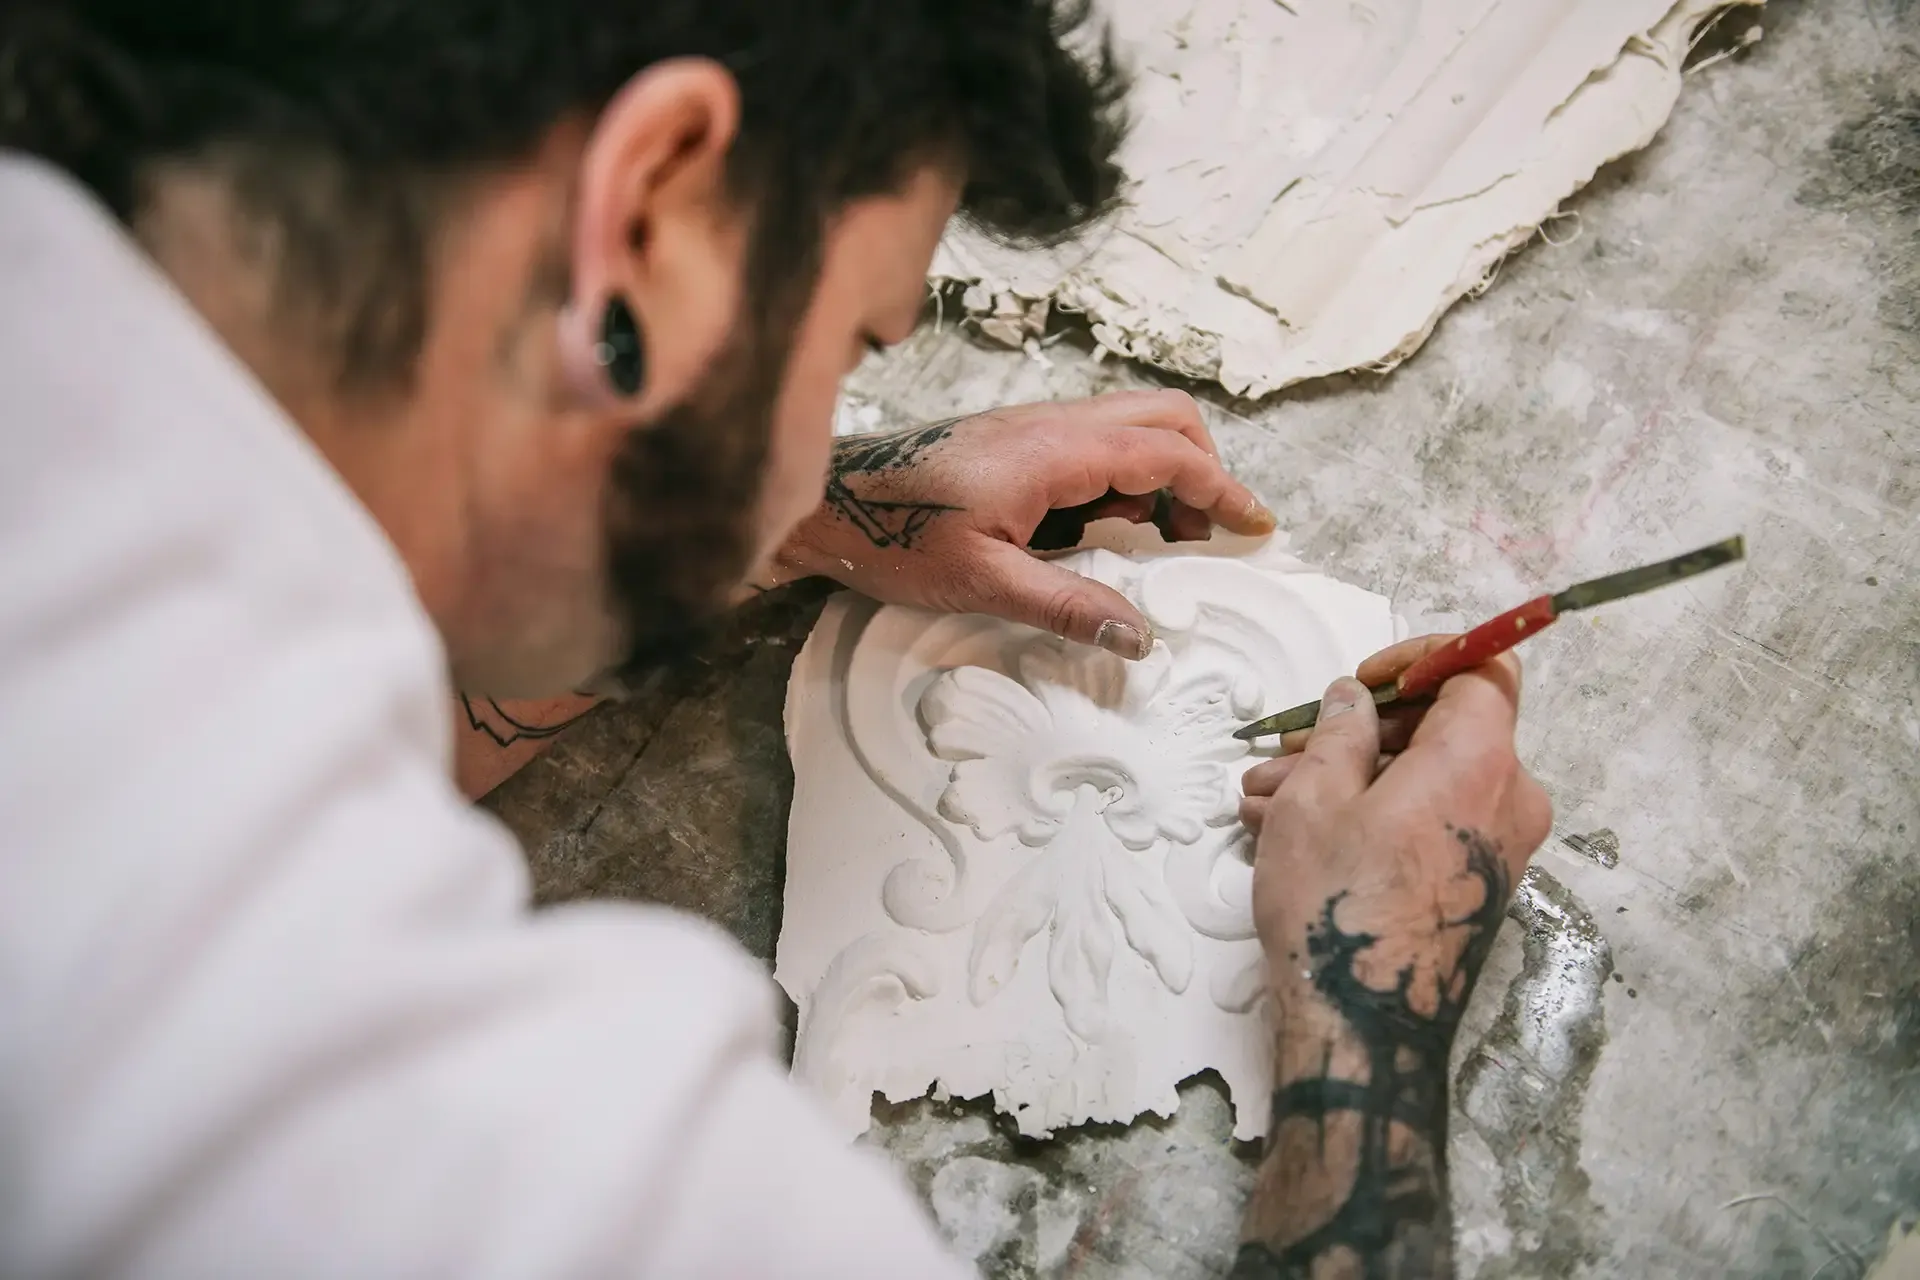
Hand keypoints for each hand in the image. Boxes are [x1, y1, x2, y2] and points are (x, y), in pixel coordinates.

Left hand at [769, 391, 1275, 658]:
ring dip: (1164, 476)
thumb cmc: (892, 535)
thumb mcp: (983, 583)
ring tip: (1162, 544)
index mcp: (1056, 451)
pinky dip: (1125, 478)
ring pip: (1131, 427)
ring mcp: (1035, 427)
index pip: (1170, 454)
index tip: (1255, 527)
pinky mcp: (1017, 442)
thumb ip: (1066, 606)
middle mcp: (1054, 424)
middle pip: (1164, 418)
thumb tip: (1138, 636)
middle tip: (1209, 535)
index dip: (1222, 489)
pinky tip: (1107, 532)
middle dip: (1204, 470)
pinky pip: (1095, 444)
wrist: (827, 501)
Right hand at [1227, 638, 1551, 1279]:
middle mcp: (1508, 799)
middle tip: (1286, 750)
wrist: (1365, 1030)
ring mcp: (1498, 849)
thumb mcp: (1315, 799)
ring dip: (1347, 777)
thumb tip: (1355, 698)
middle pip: (1444, 727)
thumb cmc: (1338, 905)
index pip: (1484, 668)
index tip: (1362, 680)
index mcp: (1480, 761)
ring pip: (1424, 779)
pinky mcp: (1476, 887)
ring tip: (1264, 801)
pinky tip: (1291, 832)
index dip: (1422, 658)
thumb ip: (1340, 731)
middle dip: (1358, 731)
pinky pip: (1429, 823)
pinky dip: (1371, 815)